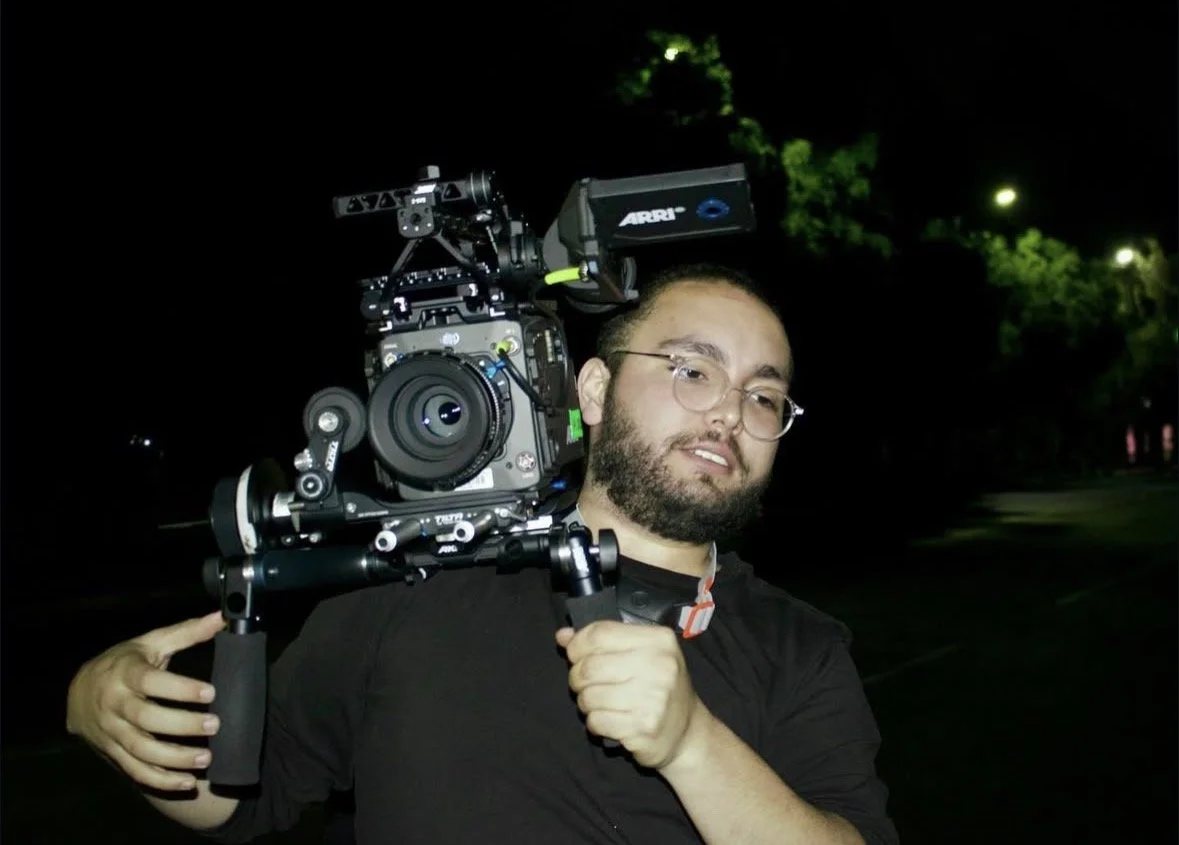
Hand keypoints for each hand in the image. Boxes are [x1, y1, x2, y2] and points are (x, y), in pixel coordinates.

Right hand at [66, 611, 225, 791]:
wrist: (79, 691)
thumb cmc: (125, 662)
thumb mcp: (151, 642)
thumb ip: (187, 632)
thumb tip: (222, 617)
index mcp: (126, 673)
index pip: (151, 682)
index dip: (180, 688)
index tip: (211, 692)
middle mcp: (115, 704)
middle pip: (147, 720)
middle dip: (182, 725)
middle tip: (215, 725)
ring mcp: (112, 732)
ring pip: (141, 751)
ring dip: (175, 758)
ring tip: (207, 758)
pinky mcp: (113, 752)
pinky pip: (135, 770)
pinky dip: (160, 780)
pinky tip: (187, 782)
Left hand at [556, 620, 711, 769]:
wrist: (688, 732)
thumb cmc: (659, 687)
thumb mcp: (641, 654)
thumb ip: (602, 641)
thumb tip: (563, 636)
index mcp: (658, 640)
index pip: (599, 633)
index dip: (577, 645)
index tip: (575, 655)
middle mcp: (660, 665)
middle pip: (589, 666)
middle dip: (577, 678)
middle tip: (586, 684)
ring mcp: (653, 698)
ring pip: (588, 696)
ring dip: (586, 702)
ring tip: (601, 704)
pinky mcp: (644, 727)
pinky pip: (596, 721)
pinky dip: (595, 723)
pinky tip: (610, 720)